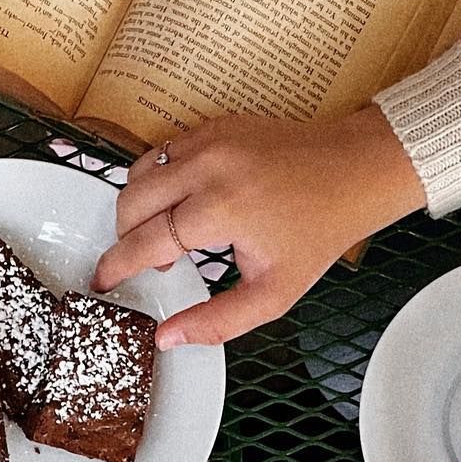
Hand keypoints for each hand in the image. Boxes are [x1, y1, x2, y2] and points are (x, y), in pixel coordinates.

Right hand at [91, 105, 423, 346]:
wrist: (355, 170)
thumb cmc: (319, 230)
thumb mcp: (273, 292)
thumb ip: (218, 321)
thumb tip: (168, 337)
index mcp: (222, 208)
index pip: (147, 240)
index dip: (119, 265)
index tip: (105, 281)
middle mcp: (209, 166)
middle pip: (131, 202)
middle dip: (125, 236)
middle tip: (143, 261)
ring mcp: (209, 139)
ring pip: (140, 172)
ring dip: (138, 205)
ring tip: (164, 233)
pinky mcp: (214, 125)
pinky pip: (163, 151)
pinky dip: (159, 179)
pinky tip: (181, 203)